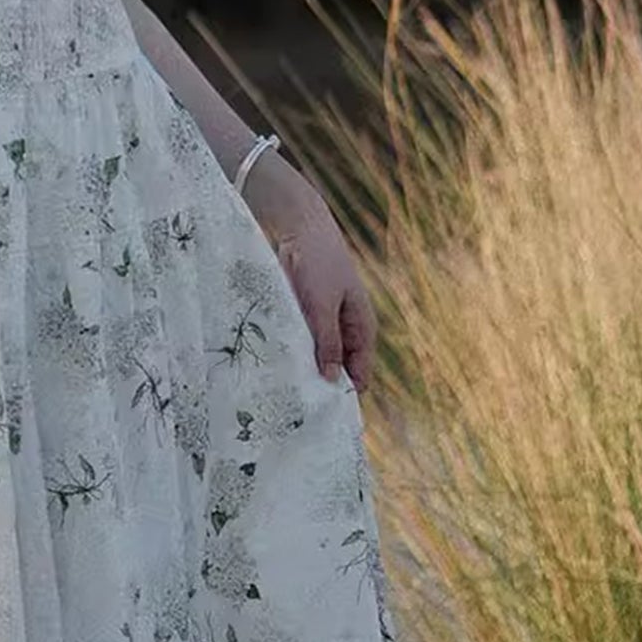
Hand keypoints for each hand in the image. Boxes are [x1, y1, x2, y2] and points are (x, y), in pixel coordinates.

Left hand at [244, 165, 376, 393]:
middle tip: (299, 409)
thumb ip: (327, 342)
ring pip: (319, 357)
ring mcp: (328, 323)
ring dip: (306, 369)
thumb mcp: (322, 306)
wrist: (301, 227)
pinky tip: (278, 367)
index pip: (360, 375)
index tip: (323, 415)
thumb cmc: (318, 263)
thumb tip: (333, 380)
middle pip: (339, 370)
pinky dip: (296, 353)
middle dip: (322, 385)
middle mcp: (348, 330)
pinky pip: (305, 343)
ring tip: (286, 392)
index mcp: (362, 328)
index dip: (345, 395)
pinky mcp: (309, 316)